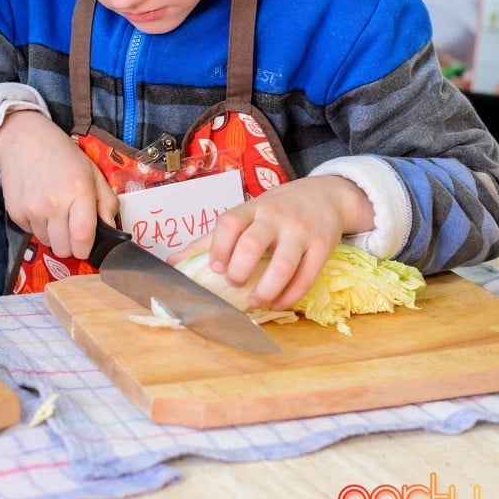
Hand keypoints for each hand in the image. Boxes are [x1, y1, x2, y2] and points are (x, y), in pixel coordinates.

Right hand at [0, 110, 118, 258]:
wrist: (23, 141)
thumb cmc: (63, 156)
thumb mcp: (92, 172)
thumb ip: (106, 201)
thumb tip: (112, 229)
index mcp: (78, 192)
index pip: (83, 239)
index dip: (86, 249)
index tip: (87, 244)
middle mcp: (53, 205)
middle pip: (63, 250)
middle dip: (70, 244)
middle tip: (71, 226)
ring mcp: (32, 210)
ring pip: (47, 243)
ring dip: (54, 234)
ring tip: (54, 211)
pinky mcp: (15, 214)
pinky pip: (31, 233)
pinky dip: (38, 226)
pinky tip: (39, 205)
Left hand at [169, 176, 373, 309]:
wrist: (325, 196)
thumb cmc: (276, 210)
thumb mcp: (246, 215)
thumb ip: (211, 239)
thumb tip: (172, 262)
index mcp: (252, 208)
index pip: (230, 221)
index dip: (218, 246)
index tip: (216, 268)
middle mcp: (275, 217)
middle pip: (253, 244)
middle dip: (240, 270)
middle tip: (235, 283)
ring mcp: (301, 231)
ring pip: (283, 264)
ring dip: (266, 289)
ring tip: (255, 301)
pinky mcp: (323, 246)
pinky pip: (307, 276)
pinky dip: (290, 295)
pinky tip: (279, 303)